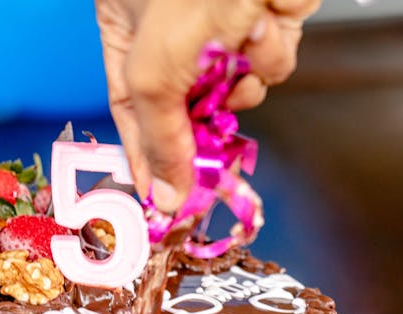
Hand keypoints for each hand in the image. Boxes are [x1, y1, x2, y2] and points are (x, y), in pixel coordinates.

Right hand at [95, 0, 320, 211]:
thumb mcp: (152, 75)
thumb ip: (160, 142)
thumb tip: (166, 200)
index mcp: (131, 41)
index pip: (133, 114)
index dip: (148, 158)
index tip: (160, 198)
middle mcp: (177, 40)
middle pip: (191, 112)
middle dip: (205, 130)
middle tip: (210, 161)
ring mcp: (225, 32)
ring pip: (237, 91)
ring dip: (241, 82)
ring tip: (234, 47)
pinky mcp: (268, 25)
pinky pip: (272, 65)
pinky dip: (271, 53)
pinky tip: (264, 24)